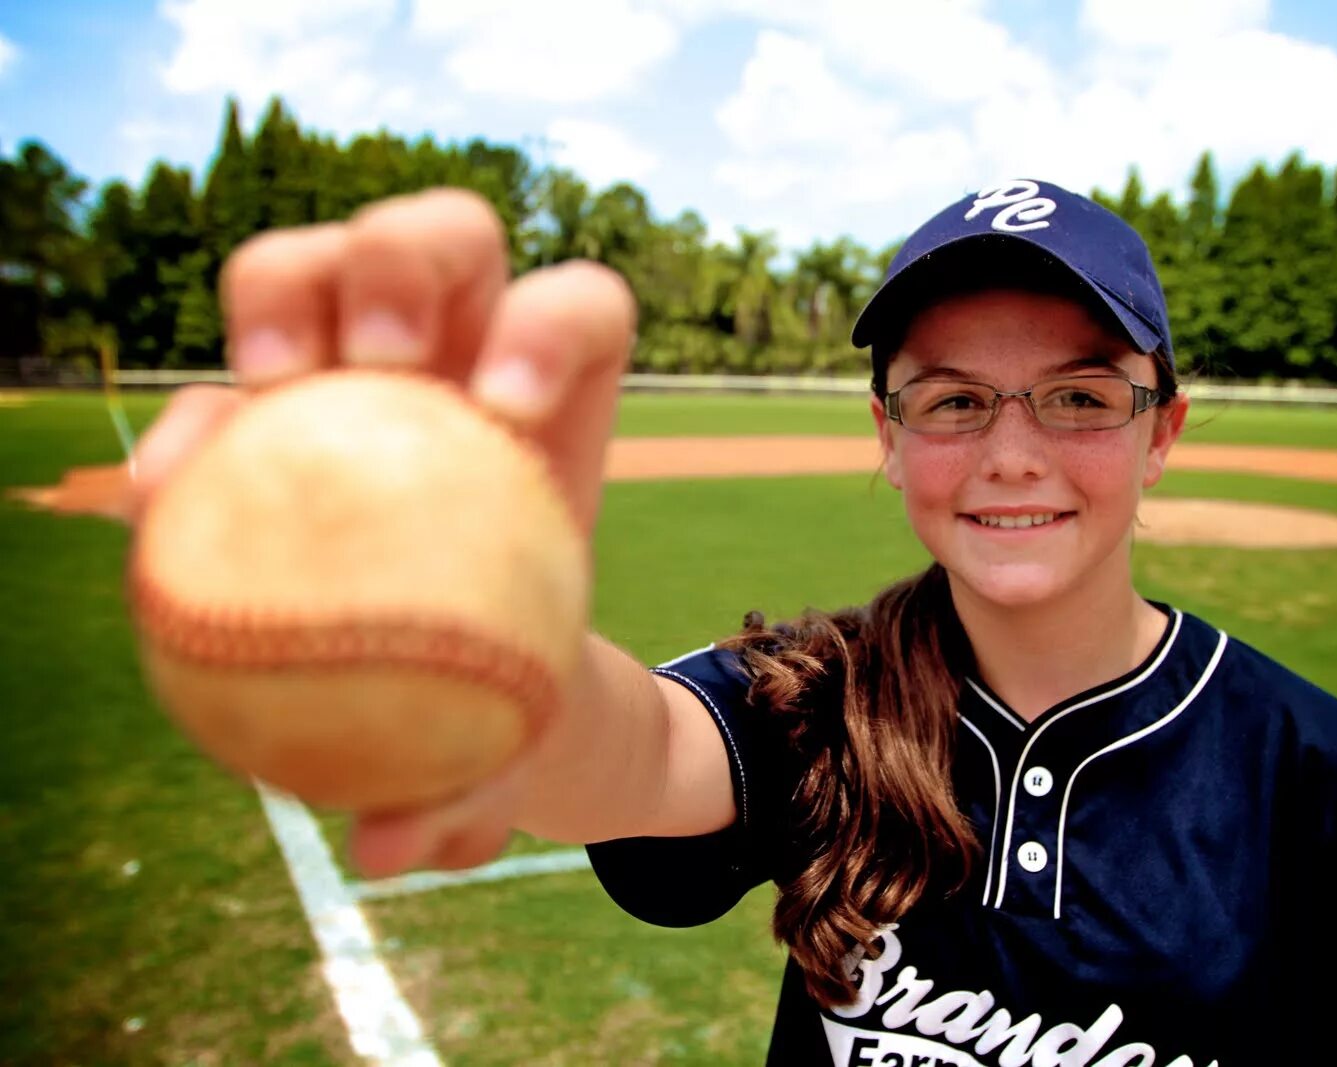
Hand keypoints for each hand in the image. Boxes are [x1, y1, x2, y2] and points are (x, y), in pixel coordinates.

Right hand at [127, 189, 636, 876]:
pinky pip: (211, 398)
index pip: (581, 311)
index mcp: (555, 405)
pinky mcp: (260, 410)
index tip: (508, 412)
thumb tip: (392, 849)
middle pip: (446, 238)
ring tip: (272, 383)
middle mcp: (455, 355)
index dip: (551, 325)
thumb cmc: (507, 699)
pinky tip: (160, 504)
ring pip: (314, 266)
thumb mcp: (517, 747)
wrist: (453, 689)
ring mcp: (349, 366)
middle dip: (411, 262)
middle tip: (381, 367)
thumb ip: (474, 785)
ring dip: (288, 291)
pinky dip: (187, 433)